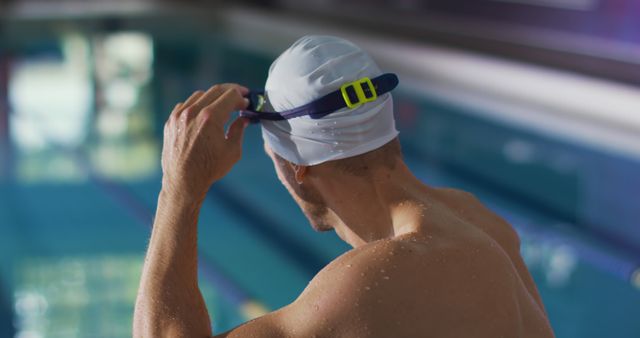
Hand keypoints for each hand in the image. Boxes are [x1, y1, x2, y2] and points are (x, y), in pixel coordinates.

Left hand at [161, 84, 249, 200]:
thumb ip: (239, 130)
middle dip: (231, 92)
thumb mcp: (232, 151)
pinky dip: (198, 105)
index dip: (242, 97)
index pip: (230, 95)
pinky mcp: (171, 121)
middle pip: (216, 90)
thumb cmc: (210, 168)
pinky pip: (186, 105)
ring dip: (214, 97)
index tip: (247, 102)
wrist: (183, 181)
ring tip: (223, 106)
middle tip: (240, 97)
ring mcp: (179, 115)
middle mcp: (193, 112)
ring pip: (200, 95)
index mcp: (210, 118)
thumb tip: (244, 119)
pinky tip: (205, 114)